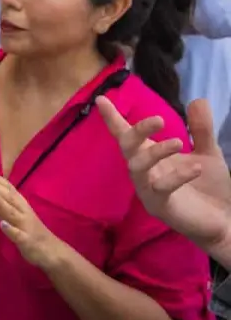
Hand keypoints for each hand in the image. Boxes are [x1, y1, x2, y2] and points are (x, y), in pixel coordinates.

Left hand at [0, 169, 68, 269]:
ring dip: (1, 202)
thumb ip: (2, 207)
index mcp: (21, 206)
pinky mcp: (27, 241)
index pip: (9, 190)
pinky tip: (2, 224)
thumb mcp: (15, 217)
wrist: (53, 252)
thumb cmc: (31, 232)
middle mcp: (23, 213)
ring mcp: (25, 226)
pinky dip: (10, 229)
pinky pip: (18, 235)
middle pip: (9, 197)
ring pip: (12, 212)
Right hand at [97, 97, 230, 256]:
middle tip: (159, 119)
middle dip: (137, 131)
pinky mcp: (160, 207)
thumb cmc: (209, 188)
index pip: (126, 135)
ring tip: (178, 142)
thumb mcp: (208, 153)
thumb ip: (201, 130)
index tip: (100, 98)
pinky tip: (196, 169)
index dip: (112, 118)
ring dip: (156, 152)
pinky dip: (177, 176)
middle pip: (127, 147)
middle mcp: (144, 172)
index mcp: (150, 156)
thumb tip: (197, 100)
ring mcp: (148, 190)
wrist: (223, 221)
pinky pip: (160, 188)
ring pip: (138, 167)